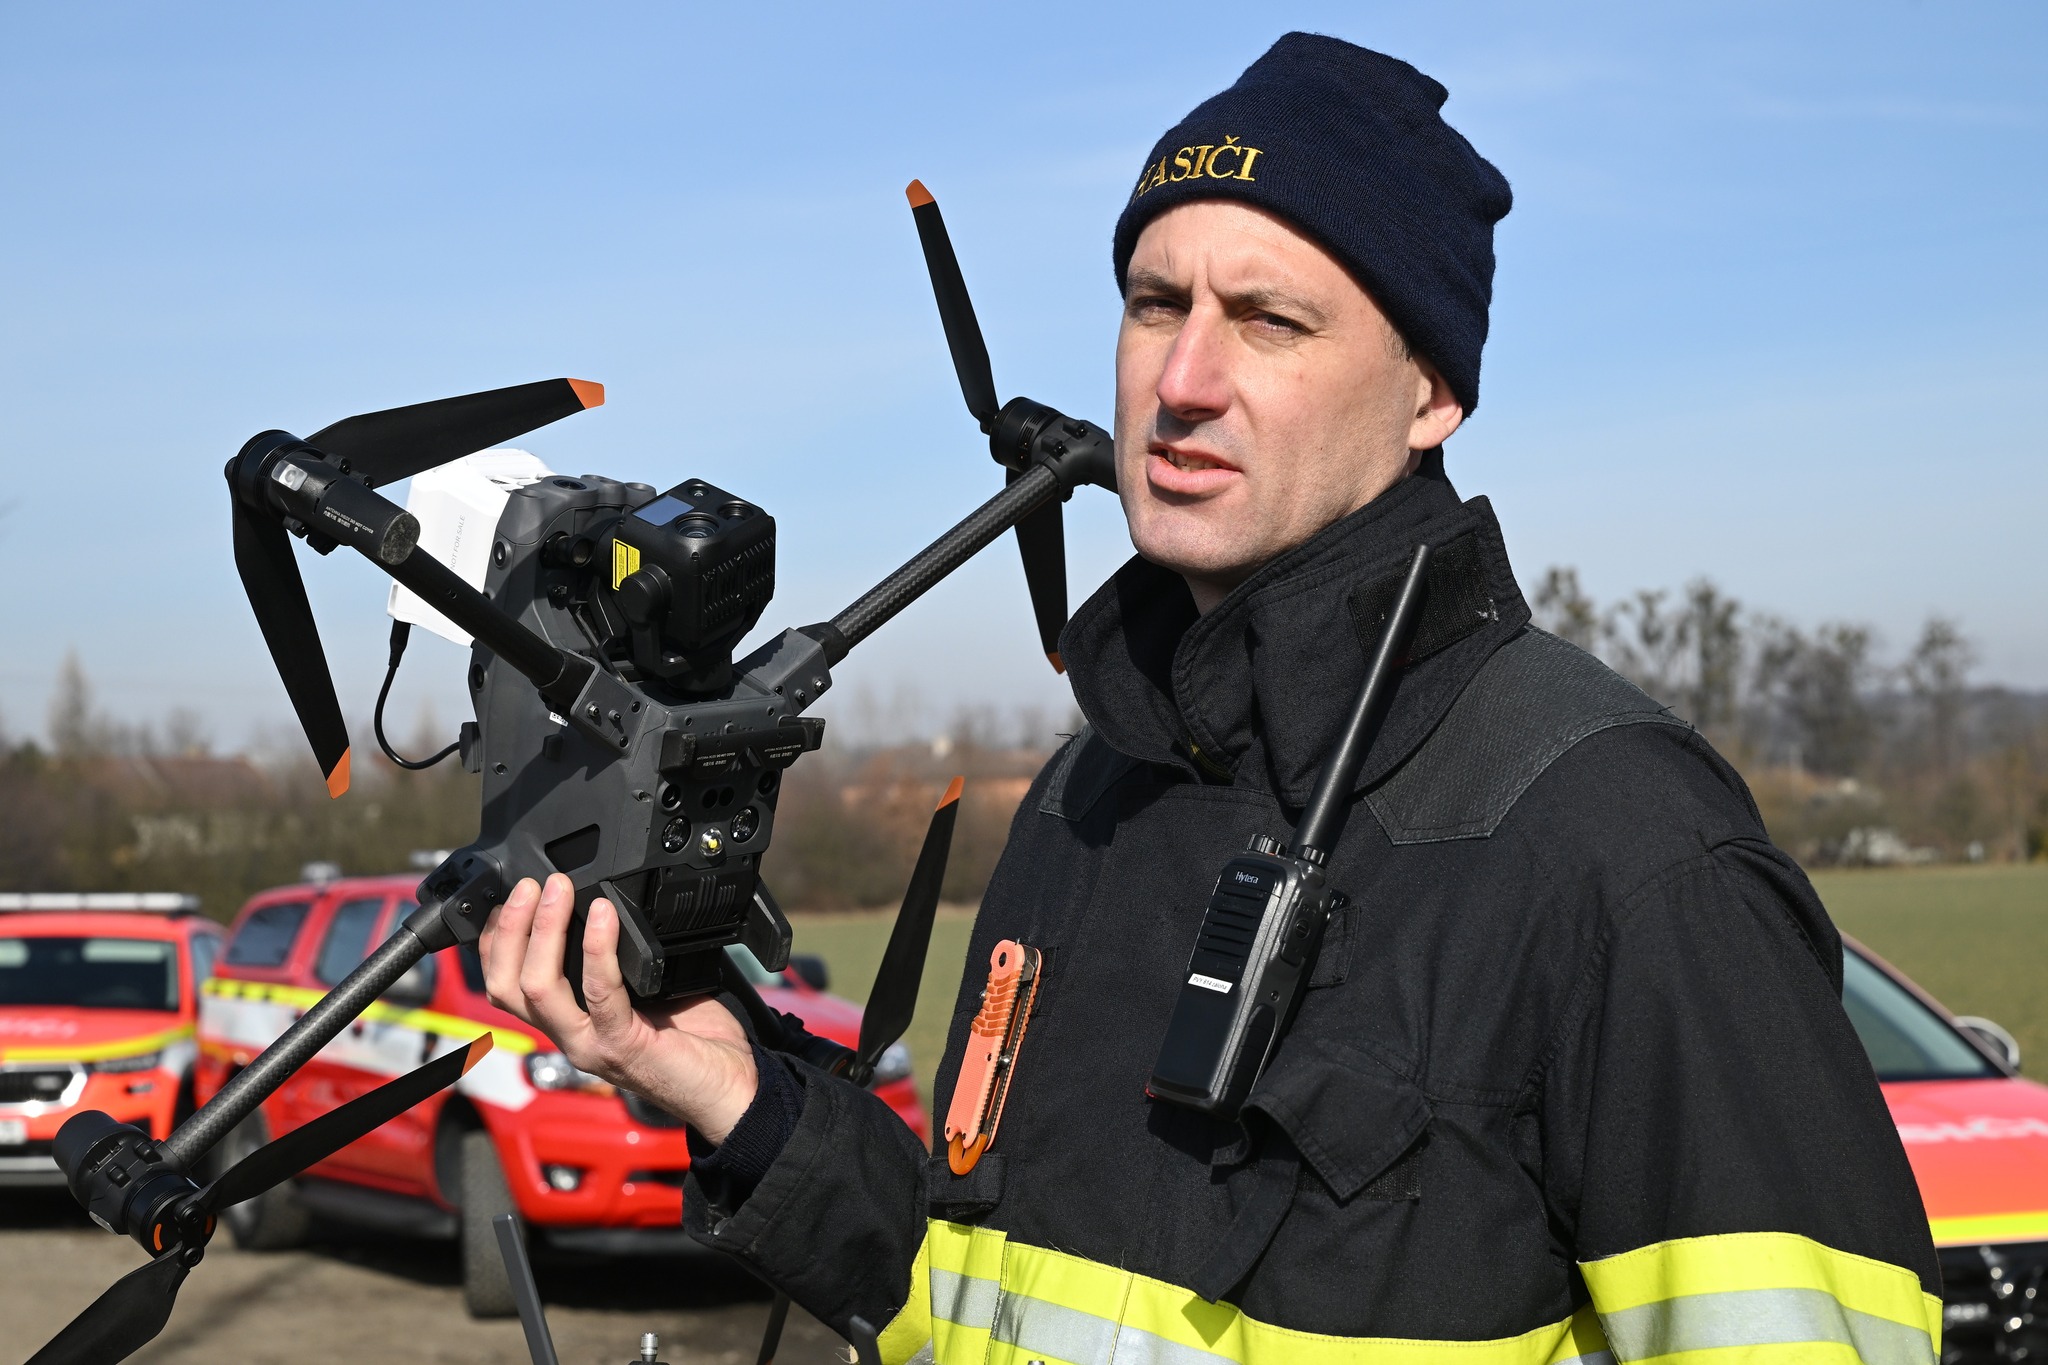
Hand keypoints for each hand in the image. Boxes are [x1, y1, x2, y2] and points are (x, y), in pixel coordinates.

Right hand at [478, 873, 758, 1143]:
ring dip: (544, 931)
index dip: (494, 939)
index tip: (508, 895)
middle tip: (532, 884)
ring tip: (558, 890)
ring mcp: (591, 1045)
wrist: (731, 1088)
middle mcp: (569, 1035)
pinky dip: (598, 949)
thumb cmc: (693, 1038)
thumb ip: (619, 955)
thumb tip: (606, 901)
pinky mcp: (623, 1047)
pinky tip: (603, 917)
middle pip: (507, 985)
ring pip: (539, 989)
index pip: (506, 983)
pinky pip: (599, 994)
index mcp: (568, 1019)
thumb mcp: (644, 986)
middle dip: (511, 927)